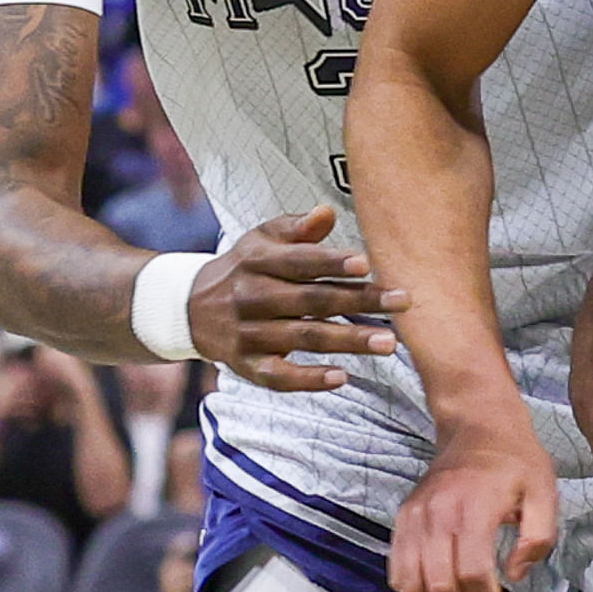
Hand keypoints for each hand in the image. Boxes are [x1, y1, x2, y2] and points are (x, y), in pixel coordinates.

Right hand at [189, 206, 400, 391]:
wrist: (189, 307)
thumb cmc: (244, 268)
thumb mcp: (261, 240)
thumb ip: (296, 228)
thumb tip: (327, 212)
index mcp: (257, 260)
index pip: (299, 261)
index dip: (331, 262)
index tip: (366, 264)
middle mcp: (251, 296)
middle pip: (310, 301)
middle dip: (359, 301)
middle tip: (403, 302)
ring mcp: (248, 333)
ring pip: (303, 338)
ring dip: (347, 341)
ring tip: (389, 343)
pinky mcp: (246, 365)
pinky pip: (278, 376)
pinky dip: (308, 379)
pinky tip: (342, 377)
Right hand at [391, 408, 559, 591]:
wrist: (477, 425)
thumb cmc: (513, 458)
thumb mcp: (545, 493)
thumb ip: (538, 538)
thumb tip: (515, 573)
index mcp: (474, 508)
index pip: (474, 574)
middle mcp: (437, 514)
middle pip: (441, 586)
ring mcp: (415, 517)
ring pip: (413, 584)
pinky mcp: (404, 518)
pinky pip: (397, 570)